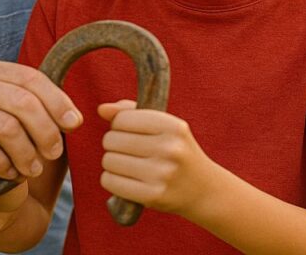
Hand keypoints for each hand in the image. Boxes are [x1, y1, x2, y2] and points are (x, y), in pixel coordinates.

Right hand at [0, 58, 81, 179]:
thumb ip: (10, 98)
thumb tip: (63, 110)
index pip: (30, 77)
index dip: (57, 100)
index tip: (74, 122)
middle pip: (23, 102)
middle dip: (46, 131)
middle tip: (54, 153)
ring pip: (6, 128)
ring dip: (26, 154)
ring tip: (31, 170)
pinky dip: (1, 164)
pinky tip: (6, 174)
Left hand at [98, 100, 217, 216]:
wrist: (204, 190)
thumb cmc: (177, 152)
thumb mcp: (164, 126)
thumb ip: (131, 112)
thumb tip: (102, 109)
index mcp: (173, 127)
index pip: (122, 119)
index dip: (119, 125)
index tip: (131, 133)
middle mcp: (169, 149)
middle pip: (111, 140)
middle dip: (114, 145)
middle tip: (130, 152)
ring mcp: (162, 174)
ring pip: (108, 161)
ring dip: (112, 163)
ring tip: (129, 166)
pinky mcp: (152, 196)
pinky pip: (110, 181)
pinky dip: (111, 180)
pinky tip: (126, 180)